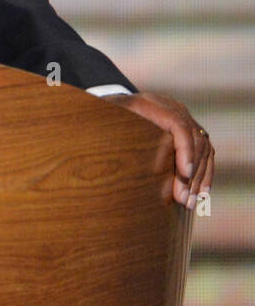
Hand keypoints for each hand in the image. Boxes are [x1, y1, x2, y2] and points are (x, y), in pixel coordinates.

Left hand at [104, 91, 213, 209]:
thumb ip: (103, 132)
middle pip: (194, 139)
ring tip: (191, 202)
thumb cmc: (101, 118)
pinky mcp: (189, 129)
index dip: (184, 149)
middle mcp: (172, 107)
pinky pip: (206, 151)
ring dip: (199, 177)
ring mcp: (183, 117)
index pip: (178, 124)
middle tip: (184, 199)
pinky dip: (205, 172)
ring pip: (204, 147)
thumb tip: (104, 154)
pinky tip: (202, 193)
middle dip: (191, 172)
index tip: (184, 173)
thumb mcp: (99, 121)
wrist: (111, 106)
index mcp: (149, 103)